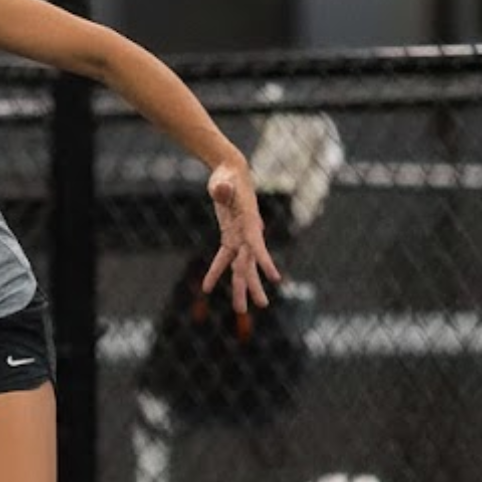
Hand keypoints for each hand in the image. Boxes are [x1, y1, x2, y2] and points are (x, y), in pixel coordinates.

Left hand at [200, 161, 281, 314]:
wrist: (230, 172)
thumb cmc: (228, 176)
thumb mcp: (223, 181)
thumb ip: (222, 188)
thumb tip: (219, 189)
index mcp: (249, 222)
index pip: (257, 246)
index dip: (265, 262)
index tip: (276, 278)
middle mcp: (248, 233)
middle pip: (250, 263)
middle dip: (254, 285)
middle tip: (261, 305)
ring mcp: (240, 236)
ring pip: (241, 267)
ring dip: (240, 287)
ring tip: (241, 309)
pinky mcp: (230, 237)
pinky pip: (224, 258)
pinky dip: (216, 271)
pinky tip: (206, 287)